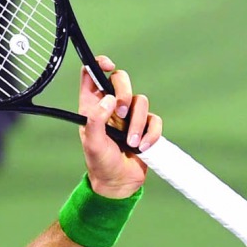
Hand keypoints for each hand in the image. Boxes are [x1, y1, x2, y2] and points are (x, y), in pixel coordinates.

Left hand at [78, 56, 162, 198]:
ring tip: (131, 143)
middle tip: (121, 113)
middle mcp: (111, 106)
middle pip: (121, 79)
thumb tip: (108, 100)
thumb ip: (95, 120)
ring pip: (142, 101)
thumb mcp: (92, 143)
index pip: (91, 75)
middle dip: (125, 93)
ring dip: (138, 123)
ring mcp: (129, 116)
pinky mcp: (146, 126)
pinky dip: (151, 134)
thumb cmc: (99, 162)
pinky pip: (155, 120)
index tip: (108, 65)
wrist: (118, 182)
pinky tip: (142, 147)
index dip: (99, 64)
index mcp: (92, 106)